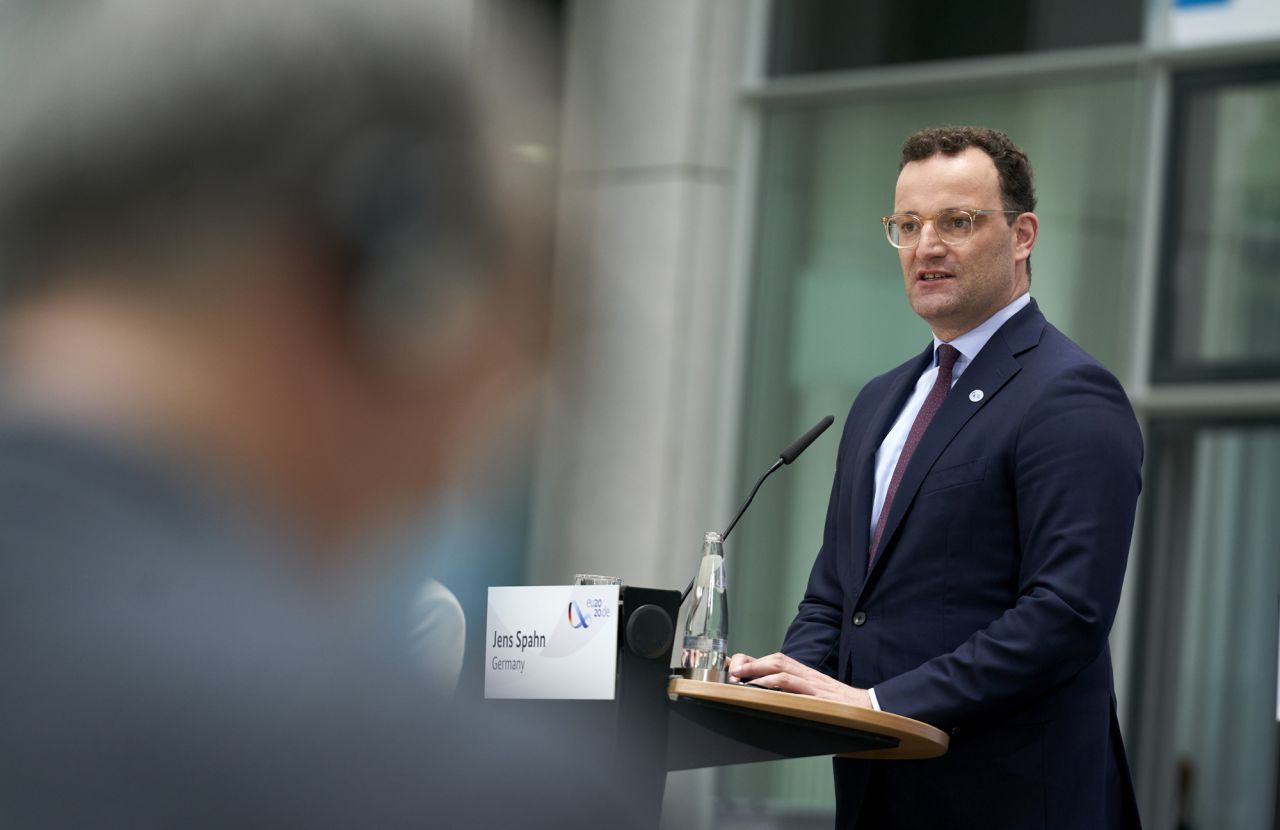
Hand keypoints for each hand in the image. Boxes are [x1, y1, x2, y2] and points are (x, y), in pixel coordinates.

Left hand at [727, 651, 870, 707]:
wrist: (870, 709)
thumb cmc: (841, 707)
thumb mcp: (816, 697)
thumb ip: (796, 695)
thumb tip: (771, 699)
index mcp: (806, 674)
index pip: (777, 659)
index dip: (755, 661)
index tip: (736, 668)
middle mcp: (808, 674)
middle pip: (776, 659)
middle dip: (751, 663)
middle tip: (732, 672)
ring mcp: (813, 683)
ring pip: (782, 667)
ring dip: (758, 671)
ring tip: (740, 678)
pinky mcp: (818, 695)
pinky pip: (794, 685)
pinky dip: (775, 684)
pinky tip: (762, 689)